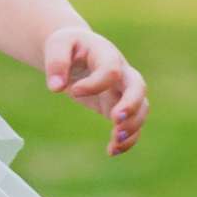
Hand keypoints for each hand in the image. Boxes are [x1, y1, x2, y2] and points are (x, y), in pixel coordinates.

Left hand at [42, 26, 148, 158]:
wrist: (77, 50)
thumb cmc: (68, 46)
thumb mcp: (57, 45)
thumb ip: (56, 63)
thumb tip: (55, 88)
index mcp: (107, 54)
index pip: (111, 70)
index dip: (95, 84)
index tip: (73, 92)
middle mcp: (122, 72)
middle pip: (138, 87)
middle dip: (131, 105)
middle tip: (115, 120)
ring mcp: (123, 90)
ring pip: (141, 108)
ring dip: (133, 126)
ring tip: (116, 143)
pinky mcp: (118, 106)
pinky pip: (131, 123)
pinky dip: (126, 139)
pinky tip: (112, 151)